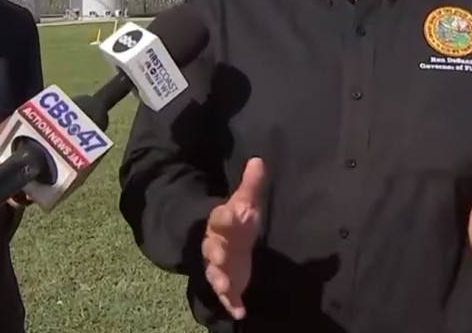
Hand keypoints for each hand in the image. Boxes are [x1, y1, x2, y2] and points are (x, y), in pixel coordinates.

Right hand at [203, 158, 264, 319]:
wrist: (227, 242)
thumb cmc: (238, 222)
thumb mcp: (246, 203)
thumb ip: (252, 185)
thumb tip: (259, 160)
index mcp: (222, 223)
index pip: (220, 217)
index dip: (226, 216)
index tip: (233, 212)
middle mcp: (216, 245)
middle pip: (212, 248)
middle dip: (214, 253)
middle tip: (219, 257)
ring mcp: (220, 266)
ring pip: (215, 273)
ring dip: (219, 280)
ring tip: (225, 287)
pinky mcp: (228, 283)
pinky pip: (227, 295)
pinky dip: (232, 304)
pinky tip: (240, 312)